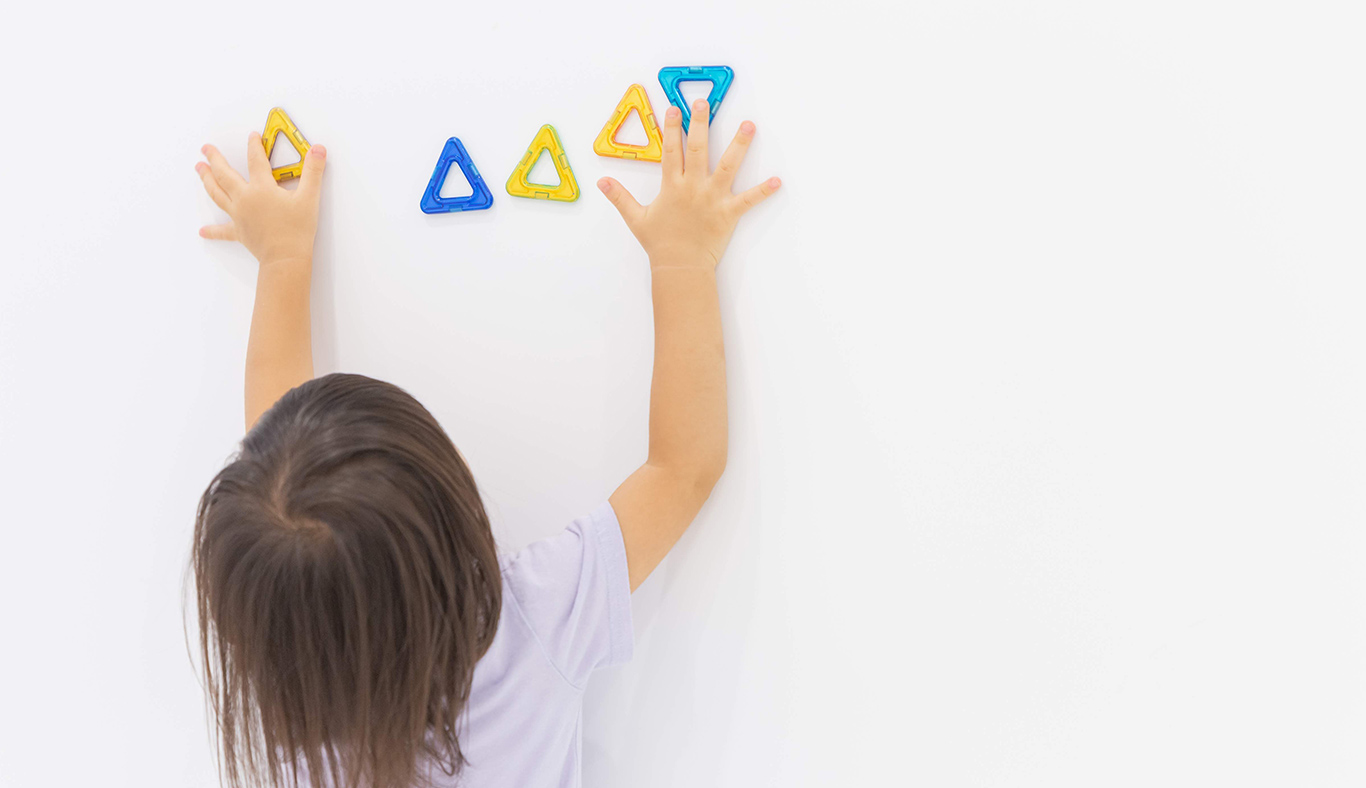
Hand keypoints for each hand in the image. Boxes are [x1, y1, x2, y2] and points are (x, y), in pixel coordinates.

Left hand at [195, 133, 326, 265]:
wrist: (285, 258)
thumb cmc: (296, 230)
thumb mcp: (309, 197)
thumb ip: (313, 171)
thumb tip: (317, 150)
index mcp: (261, 188)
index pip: (256, 160)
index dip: (254, 146)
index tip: (252, 136)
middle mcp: (245, 199)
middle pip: (225, 174)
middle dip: (214, 158)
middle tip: (206, 148)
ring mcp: (239, 215)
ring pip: (217, 194)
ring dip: (206, 180)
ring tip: (199, 169)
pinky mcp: (240, 232)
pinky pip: (222, 231)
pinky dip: (212, 231)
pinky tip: (203, 231)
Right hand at [598, 100, 779, 268]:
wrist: (679, 267)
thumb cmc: (660, 244)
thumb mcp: (636, 218)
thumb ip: (620, 197)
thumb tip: (602, 182)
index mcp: (671, 185)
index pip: (670, 150)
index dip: (670, 128)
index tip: (674, 108)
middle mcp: (692, 187)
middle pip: (698, 148)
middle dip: (700, 123)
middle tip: (704, 102)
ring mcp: (712, 198)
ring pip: (728, 165)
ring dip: (739, 144)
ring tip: (748, 125)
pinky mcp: (728, 213)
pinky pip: (748, 200)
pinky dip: (763, 191)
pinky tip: (777, 180)